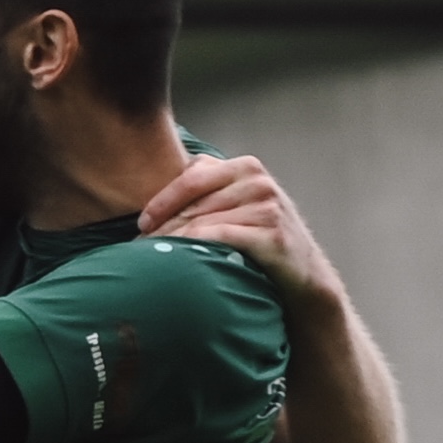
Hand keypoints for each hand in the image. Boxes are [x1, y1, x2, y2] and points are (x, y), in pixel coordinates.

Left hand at [140, 154, 343, 313]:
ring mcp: (267, 205)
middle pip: (195, 202)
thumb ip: (207, 188)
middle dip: (163, 226)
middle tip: (139, 248)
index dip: (162, 201)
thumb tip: (157, 198)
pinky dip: (193, 249)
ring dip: (172, 242)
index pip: (191, 178)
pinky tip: (179, 261)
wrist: (303, 275)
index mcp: (246, 167)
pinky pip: (220, 237)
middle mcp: (258, 180)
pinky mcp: (271, 233)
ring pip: (203, 220)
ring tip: (152, 259)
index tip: (142, 224)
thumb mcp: (237, 205)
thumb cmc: (259, 241)